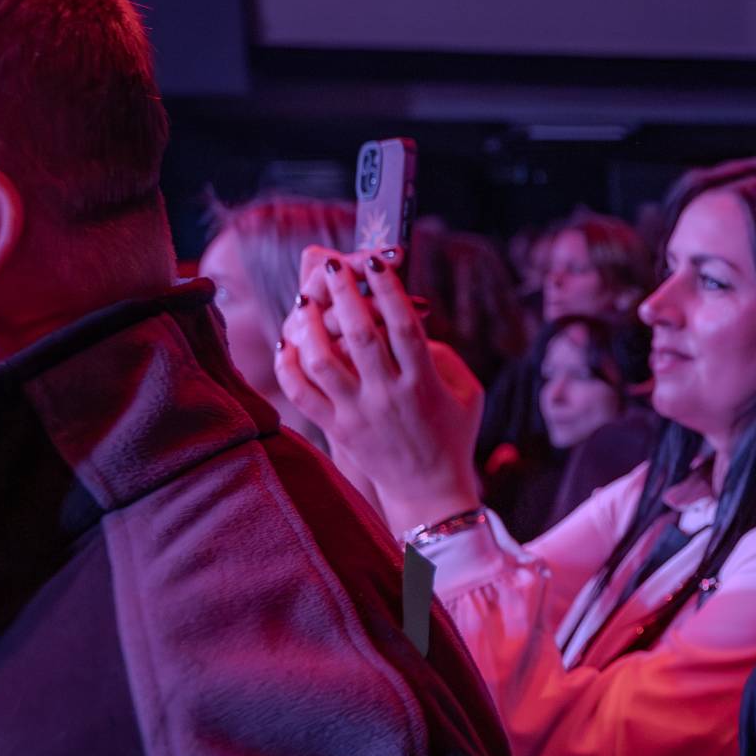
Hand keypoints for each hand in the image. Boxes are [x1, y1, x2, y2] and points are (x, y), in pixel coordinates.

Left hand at [275, 245, 484, 533]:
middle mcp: (389, 396)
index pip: (404, 327)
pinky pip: (303, 394)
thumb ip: (444, 353)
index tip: (375, 263)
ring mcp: (359, 414)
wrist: (429, 492)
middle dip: (345, 294)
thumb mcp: (467, 392)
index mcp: (424, 383)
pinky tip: (289, 343)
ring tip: (305, 302)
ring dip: (311, 326)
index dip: (389, 290)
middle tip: (334, 266)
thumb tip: (408, 323)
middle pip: (361, 335)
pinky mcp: (337, 429)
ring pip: (324, 362)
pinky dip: (289, 366)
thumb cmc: (452, 434)